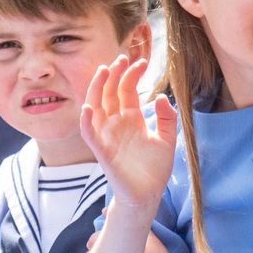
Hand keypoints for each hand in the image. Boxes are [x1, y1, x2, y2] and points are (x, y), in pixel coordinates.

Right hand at [80, 55, 176, 210]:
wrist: (148, 194)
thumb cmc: (154, 168)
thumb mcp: (167, 139)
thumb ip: (166, 118)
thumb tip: (161, 97)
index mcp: (131, 119)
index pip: (126, 90)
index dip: (132, 75)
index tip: (143, 62)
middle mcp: (116, 124)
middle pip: (109, 93)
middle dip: (114, 75)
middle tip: (122, 58)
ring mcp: (107, 136)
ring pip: (95, 107)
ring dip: (97, 89)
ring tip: (104, 71)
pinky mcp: (101, 151)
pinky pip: (89, 133)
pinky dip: (86, 120)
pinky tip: (88, 107)